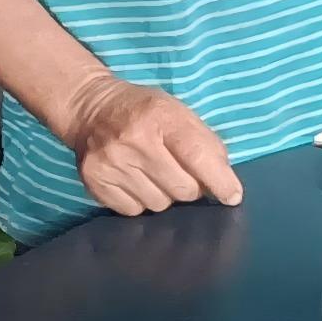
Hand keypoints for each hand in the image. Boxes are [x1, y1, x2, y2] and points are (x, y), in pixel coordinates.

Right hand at [59, 75, 243, 214]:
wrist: (90, 109)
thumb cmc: (145, 111)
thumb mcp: (179, 112)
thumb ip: (205, 144)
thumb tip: (225, 185)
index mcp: (161, 116)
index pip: (197, 156)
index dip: (219, 181)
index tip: (231, 196)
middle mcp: (134, 141)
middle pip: (182, 189)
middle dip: (190, 187)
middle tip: (180, 173)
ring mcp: (111, 164)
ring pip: (159, 204)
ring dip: (164, 195)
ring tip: (154, 174)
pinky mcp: (95, 182)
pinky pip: (134, 211)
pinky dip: (140, 201)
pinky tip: (134, 180)